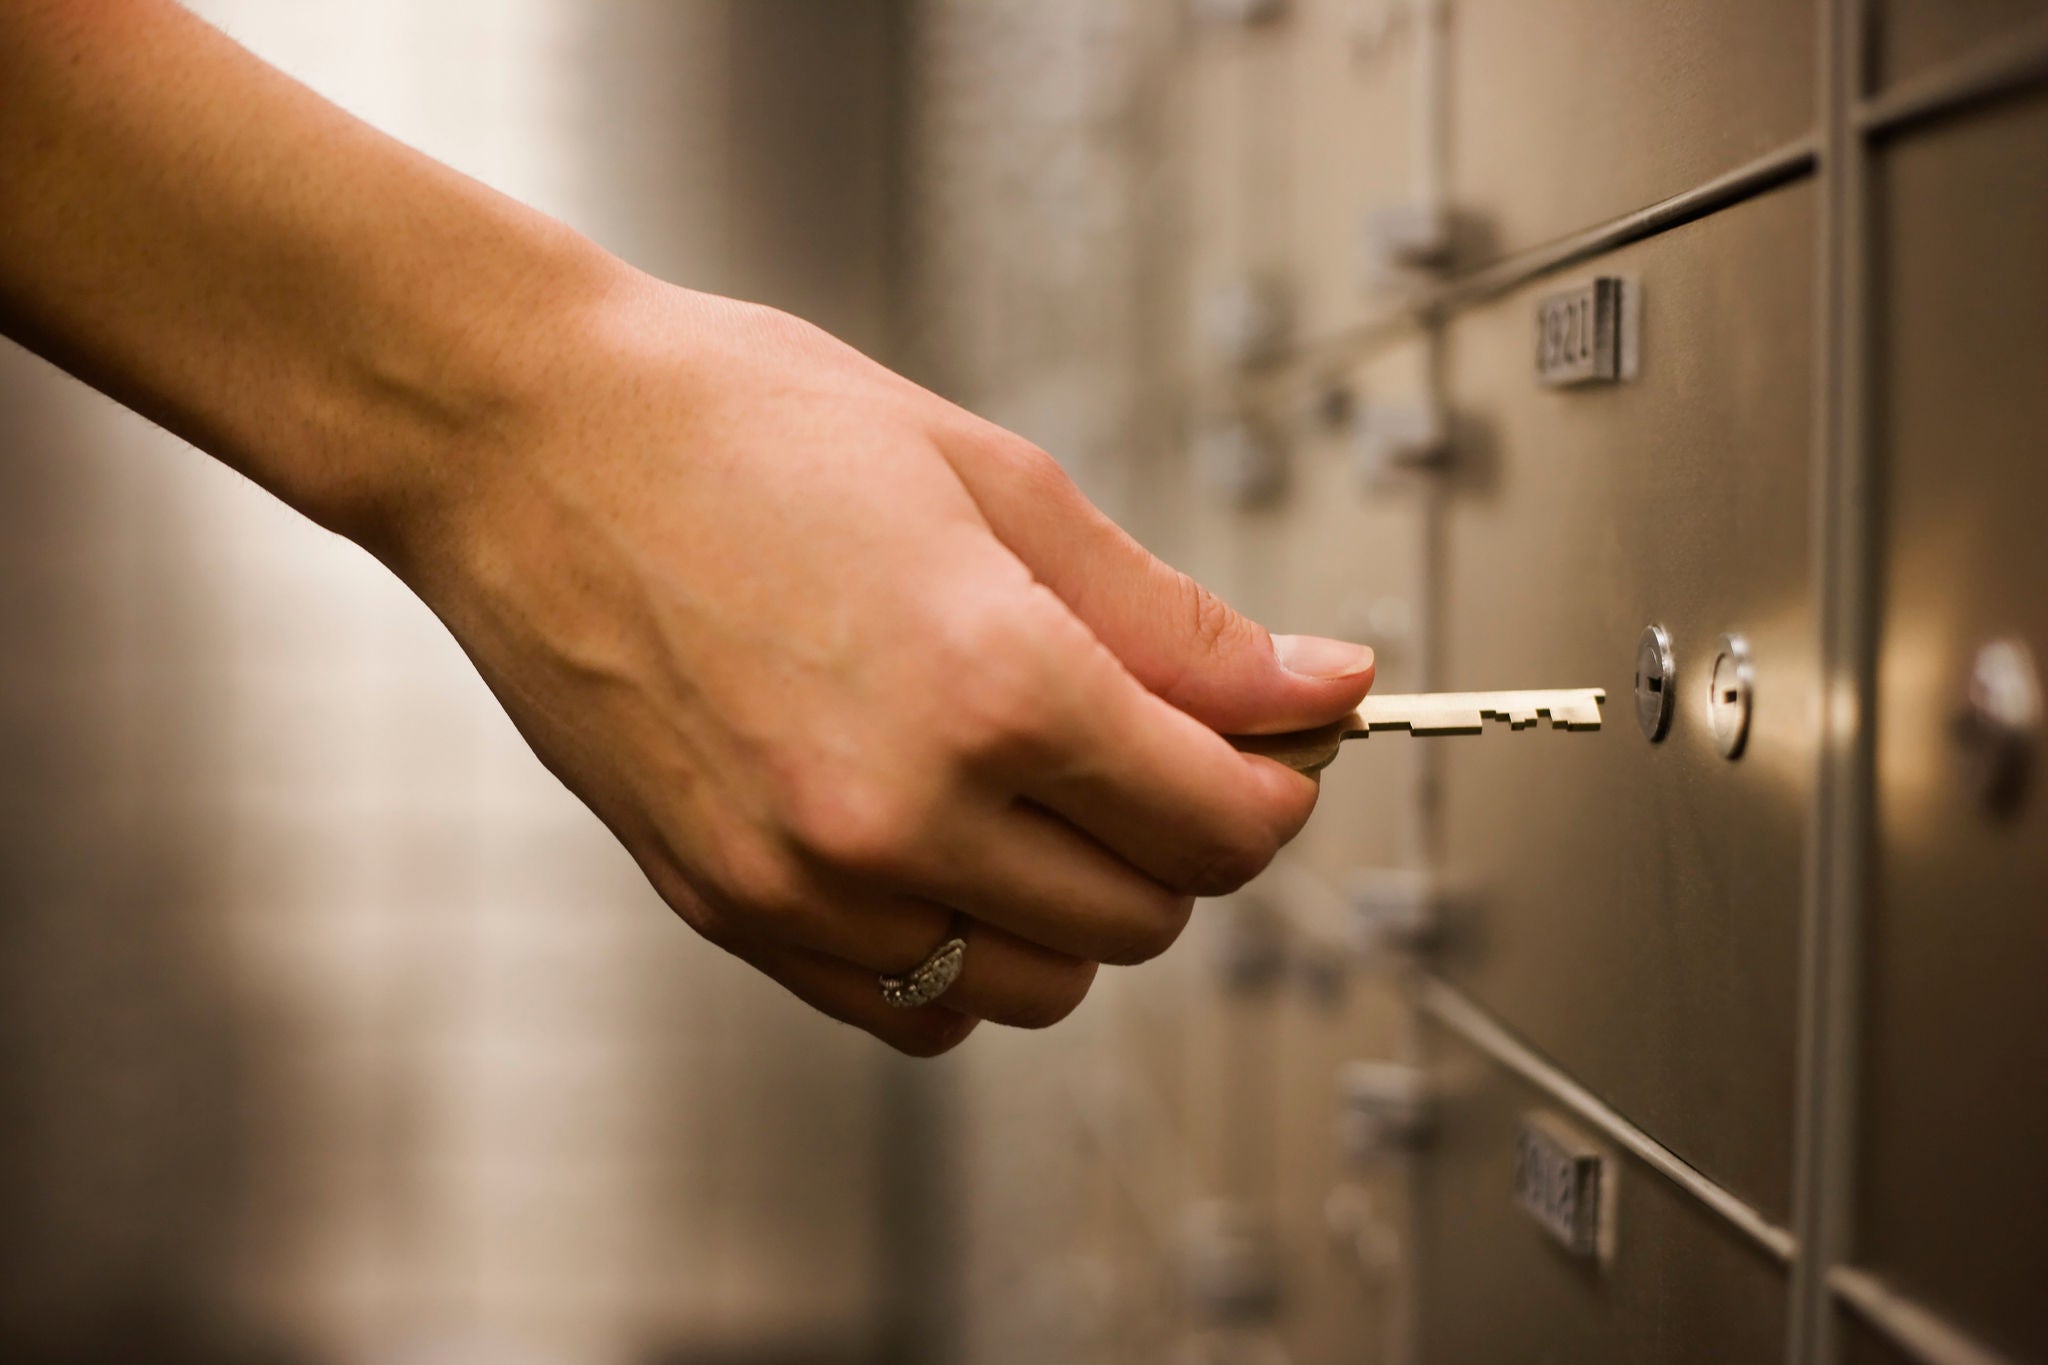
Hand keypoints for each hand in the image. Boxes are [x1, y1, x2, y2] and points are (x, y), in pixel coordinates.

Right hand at [399, 281, 1374, 1053]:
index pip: (1218, 825)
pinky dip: (964, 952)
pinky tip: (943, 846)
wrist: (525, 442)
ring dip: (1077, 907)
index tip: (1275, 750)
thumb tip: (1320, 687)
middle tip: (1154, 747)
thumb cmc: (744, 427)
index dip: (1277, 787)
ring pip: (1036, 986)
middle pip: (1144, 916)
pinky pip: (913, 1009)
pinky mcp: (731, 912)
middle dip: (1182, 837)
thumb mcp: (996, 481)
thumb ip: (1172, 618)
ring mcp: (805, 882)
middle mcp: (901, 813)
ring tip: (1037, 792)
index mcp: (991, 687)